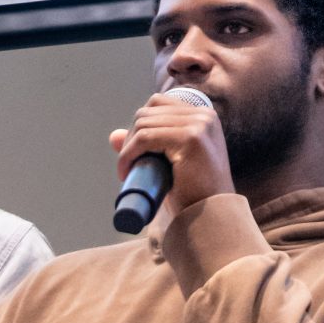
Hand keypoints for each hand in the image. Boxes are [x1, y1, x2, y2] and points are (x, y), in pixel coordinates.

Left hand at [111, 89, 235, 221]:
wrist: (210, 219)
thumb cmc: (191, 194)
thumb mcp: (169, 163)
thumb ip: (147, 145)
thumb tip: (113, 136)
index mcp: (203, 116)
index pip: (158, 103)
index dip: (139, 125)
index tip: (133, 152)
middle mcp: (204, 115)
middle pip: (148, 111)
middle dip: (130, 137)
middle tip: (128, 166)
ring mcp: (199, 125)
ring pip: (144, 124)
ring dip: (127, 149)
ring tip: (127, 171)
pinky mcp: (191, 138)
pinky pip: (145, 137)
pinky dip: (128, 154)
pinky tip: (126, 171)